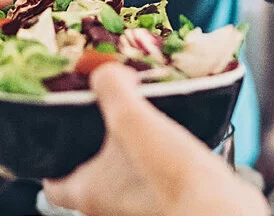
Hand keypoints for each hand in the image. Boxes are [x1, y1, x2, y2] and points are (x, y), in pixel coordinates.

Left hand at [42, 64, 267, 215]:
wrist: (222, 212)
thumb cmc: (171, 179)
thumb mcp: (133, 120)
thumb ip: (112, 89)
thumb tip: (104, 71)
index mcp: (87, 192)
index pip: (51, 182)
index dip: (51, 155)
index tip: (59, 128)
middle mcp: (110, 206)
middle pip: (90, 170)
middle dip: (97, 138)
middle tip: (107, 107)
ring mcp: (140, 206)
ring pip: (124, 170)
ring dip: (131, 144)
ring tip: (142, 111)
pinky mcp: (168, 200)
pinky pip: (154, 173)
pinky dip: (157, 154)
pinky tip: (172, 131)